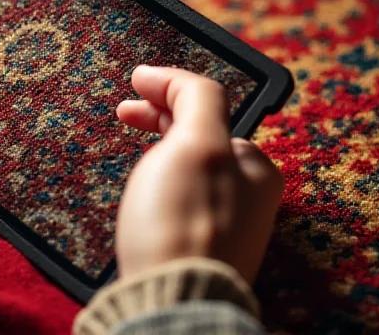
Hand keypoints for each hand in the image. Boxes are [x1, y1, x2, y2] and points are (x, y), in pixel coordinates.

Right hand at [115, 66, 283, 283]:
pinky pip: (178, 199)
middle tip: (124, 111)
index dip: (167, 87)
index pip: (208, 106)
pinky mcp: (196, 246)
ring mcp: (222, 223)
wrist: (169, 300)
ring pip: (186, 166)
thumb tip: (171, 78)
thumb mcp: (198, 143)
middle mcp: (246, 194)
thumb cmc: (184, 223)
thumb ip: (196, 98)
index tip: (134, 81)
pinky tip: (141, 190)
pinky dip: (157, 180)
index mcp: (254, 166)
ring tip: (129, 148)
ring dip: (157, 147)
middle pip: (198, 136)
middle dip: (160, 116)